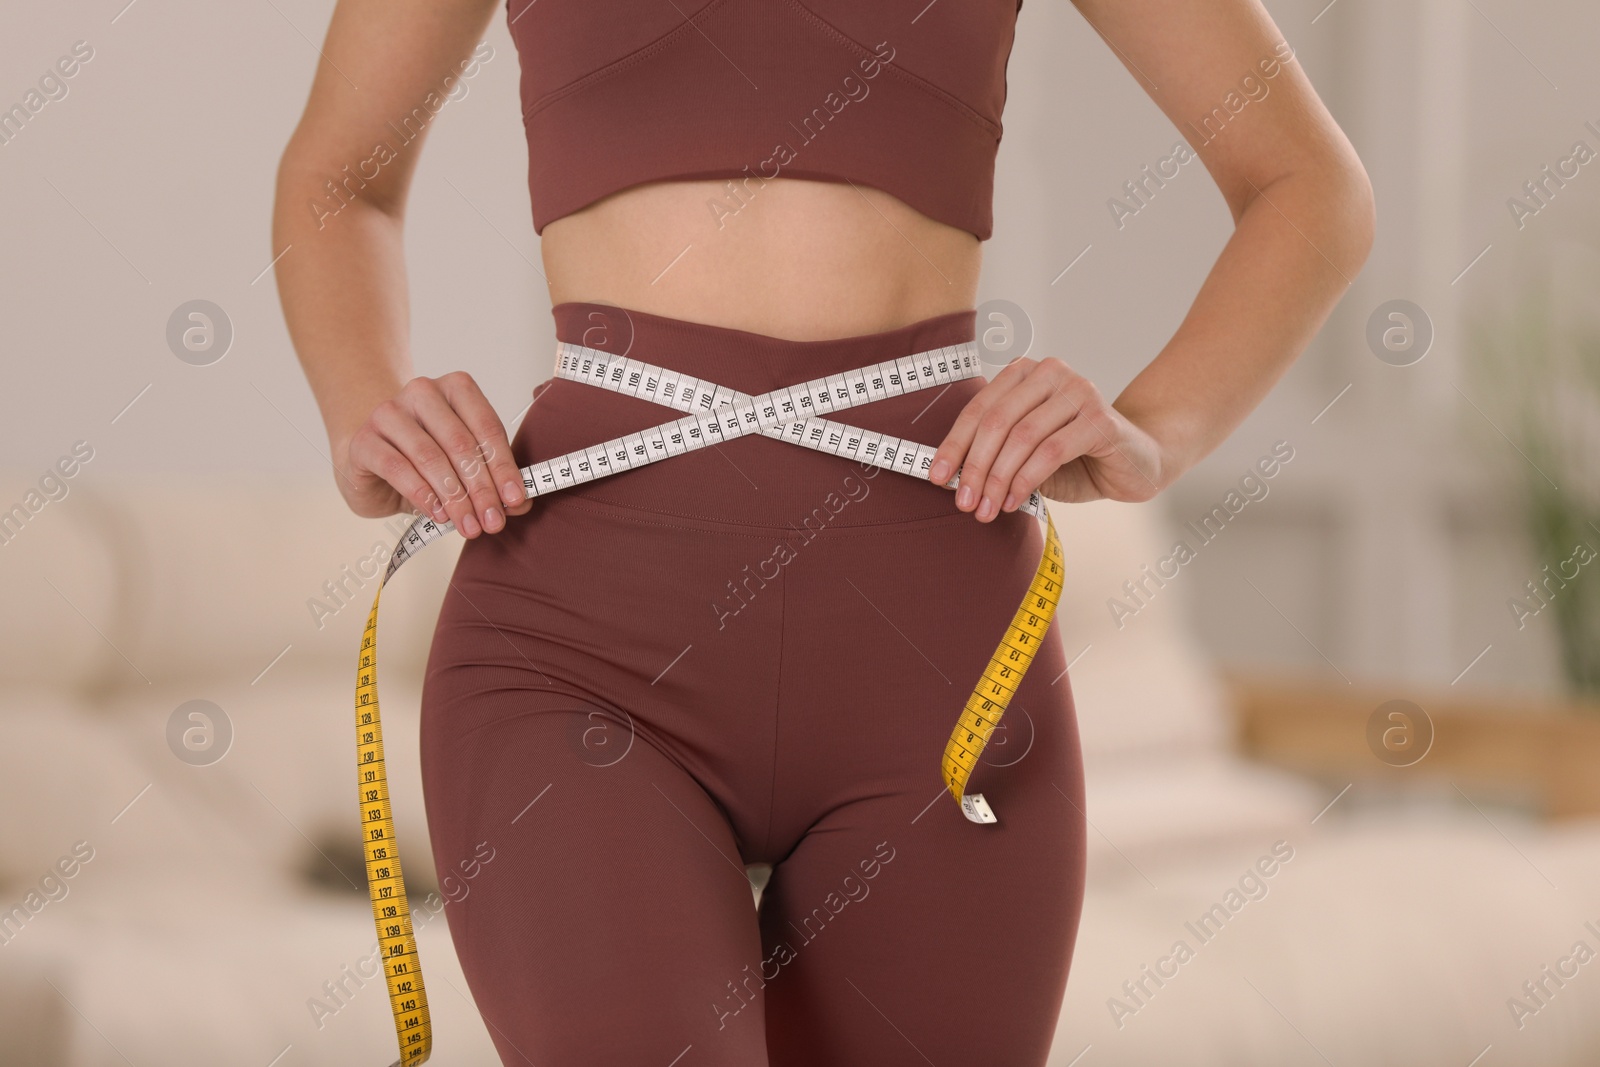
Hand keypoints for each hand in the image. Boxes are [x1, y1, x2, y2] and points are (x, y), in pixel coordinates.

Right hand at [333, 372, 531, 536]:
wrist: (372, 461)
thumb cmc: (425, 460)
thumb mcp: (464, 465)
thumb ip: (492, 477)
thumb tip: (520, 502)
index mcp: (456, 390)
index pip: (487, 427)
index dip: (504, 466)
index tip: (516, 499)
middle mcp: (422, 393)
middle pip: (460, 443)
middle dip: (481, 488)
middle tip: (493, 521)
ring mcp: (389, 413)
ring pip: (430, 456)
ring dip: (455, 497)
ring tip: (469, 525)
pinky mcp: (365, 440)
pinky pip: (398, 468)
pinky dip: (422, 495)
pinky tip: (438, 514)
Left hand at [927, 356, 1166, 519]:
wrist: (1136, 464)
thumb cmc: (1077, 459)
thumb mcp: (1026, 455)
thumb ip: (996, 455)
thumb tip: (953, 478)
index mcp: (1026, 374)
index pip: (979, 408)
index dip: (954, 445)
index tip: (936, 478)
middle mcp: (1051, 373)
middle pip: (997, 421)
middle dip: (974, 466)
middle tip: (965, 503)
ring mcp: (1079, 391)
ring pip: (1021, 438)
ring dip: (998, 479)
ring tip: (986, 509)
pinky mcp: (1100, 418)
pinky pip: (1050, 451)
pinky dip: (1026, 480)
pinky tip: (1013, 501)